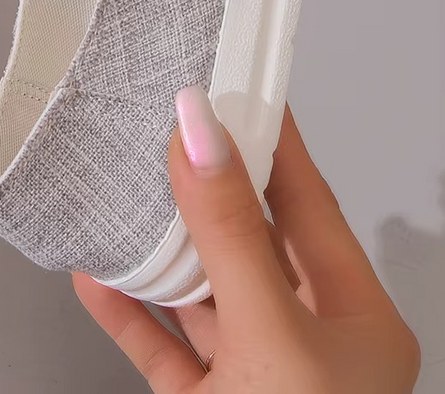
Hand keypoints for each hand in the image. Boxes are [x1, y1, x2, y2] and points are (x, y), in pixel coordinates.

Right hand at [74, 94, 419, 392]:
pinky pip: (161, 347)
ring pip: (201, 290)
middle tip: (164, 123)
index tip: (231, 81)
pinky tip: (93, 274)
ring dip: (158, 244)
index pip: (307, 200)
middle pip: (249, 239)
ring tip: (123, 185)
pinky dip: (126, 310)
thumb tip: (197, 127)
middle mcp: (306, 341)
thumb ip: (230, 231)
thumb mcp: (270, 335)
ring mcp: (253, 377)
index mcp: (350, 317)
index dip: (269, 137)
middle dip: (204, 182)